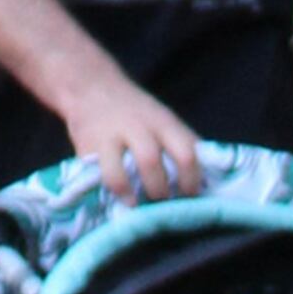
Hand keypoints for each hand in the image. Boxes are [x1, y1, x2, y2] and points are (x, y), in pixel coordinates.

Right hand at [64, 78, 203, 203]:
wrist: (90, 87)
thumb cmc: (134, 113)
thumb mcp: (161, 120)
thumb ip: (178, 144)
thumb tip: (202, 182)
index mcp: (165, 122)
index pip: (188, 152)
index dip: (192, 179)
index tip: (190, 197)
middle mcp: (142, 126)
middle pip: (161, 160)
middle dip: (166, 189)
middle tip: (165, 203)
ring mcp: (115, 135)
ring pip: (139, 163)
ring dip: (146, 191)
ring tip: (144, 205)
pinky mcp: (92, 145)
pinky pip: (107, 174)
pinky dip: (119, 190)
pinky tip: (124, 199)